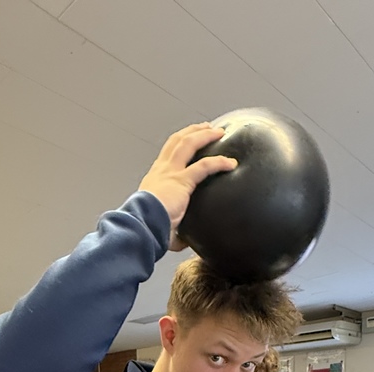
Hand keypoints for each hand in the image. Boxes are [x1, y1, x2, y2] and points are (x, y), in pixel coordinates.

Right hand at [139, 123, 237, 249]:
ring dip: (204, 135)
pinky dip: (219, 162)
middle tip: (206, 127)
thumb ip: (174, 231)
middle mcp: (161, 170)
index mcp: (155, 179)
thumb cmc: (149, 228)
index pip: (167, 155)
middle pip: (177, 141)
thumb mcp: (161, 225)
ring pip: (188, 144)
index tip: (189, 140)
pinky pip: (204, 166)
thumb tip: (183, 242)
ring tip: (218, 132)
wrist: (142, 226)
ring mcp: (171, 173)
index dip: (179, 144)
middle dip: (192, 131)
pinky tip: (231, 163)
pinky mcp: (182, 181)